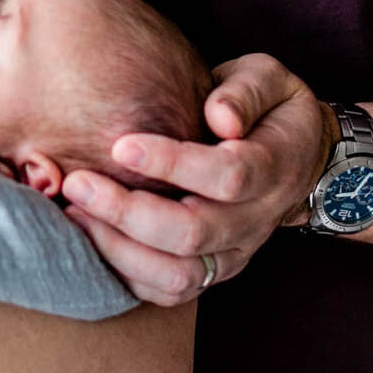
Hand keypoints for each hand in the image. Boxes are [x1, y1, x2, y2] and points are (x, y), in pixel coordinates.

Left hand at [59, 54, 330, 306]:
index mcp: (273, 168)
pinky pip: (170, 292)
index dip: (172, 163)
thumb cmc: (270, 109)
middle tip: (77, 183)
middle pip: (193, 234)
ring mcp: (235, 253)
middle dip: (127, 212)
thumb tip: (219, 116)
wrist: (298, 158)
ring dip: (120, 250)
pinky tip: (90, 239)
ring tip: (74, 214)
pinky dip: (126, 275)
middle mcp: (256, 220)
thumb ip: (245, 92)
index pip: (227, 177)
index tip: (120, 144)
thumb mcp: (269, 80)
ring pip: (179, 275)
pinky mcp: (214, 271)